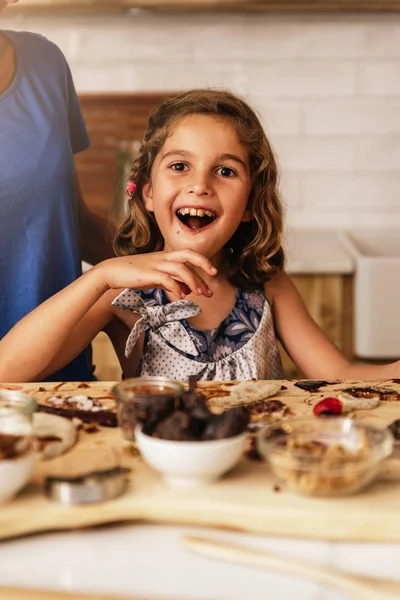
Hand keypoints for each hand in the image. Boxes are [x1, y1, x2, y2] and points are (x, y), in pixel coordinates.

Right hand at [95, 250, 216, 298]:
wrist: (112, 272)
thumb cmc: (134, 274)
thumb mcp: (156, 278)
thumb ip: (172, 282)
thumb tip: (186, 291)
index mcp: (166, 256)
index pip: (189, 256)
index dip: (203, 262)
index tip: (214, 273)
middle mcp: (163, 258)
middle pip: (188, 255)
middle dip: (204, 264)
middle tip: (214, 276)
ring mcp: (156, 264)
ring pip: (180, 268)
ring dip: (193, 280)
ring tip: (200, 293)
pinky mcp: (148, 274)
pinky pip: (166, 279)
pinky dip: (176, 287)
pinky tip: (181, 296)